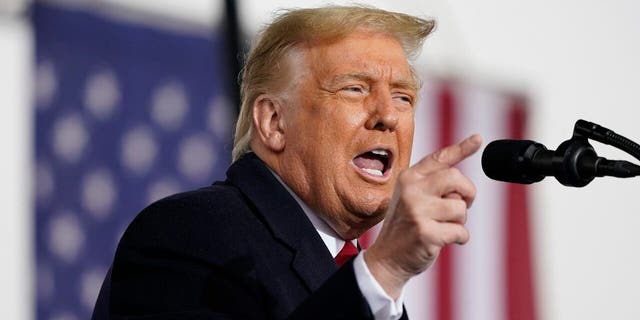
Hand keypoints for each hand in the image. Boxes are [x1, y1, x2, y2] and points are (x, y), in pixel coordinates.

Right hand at [364, 134, 481, 298]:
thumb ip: (431, 184)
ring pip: (461, 208)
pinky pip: (461, 232)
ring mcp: (417, 211)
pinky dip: (459, 238)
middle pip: (456, 178)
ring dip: (459, 221)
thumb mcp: (411, 197)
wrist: (387, 258)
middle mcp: (411, 190)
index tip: (477, 139)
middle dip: (467, 193)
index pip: (440, 158)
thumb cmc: (405, 226)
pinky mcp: (426, 232)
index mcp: (408, 178)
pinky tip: (443, 240)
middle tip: (462, 205)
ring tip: (443, 226)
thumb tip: (461, 179)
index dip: (462, 148)